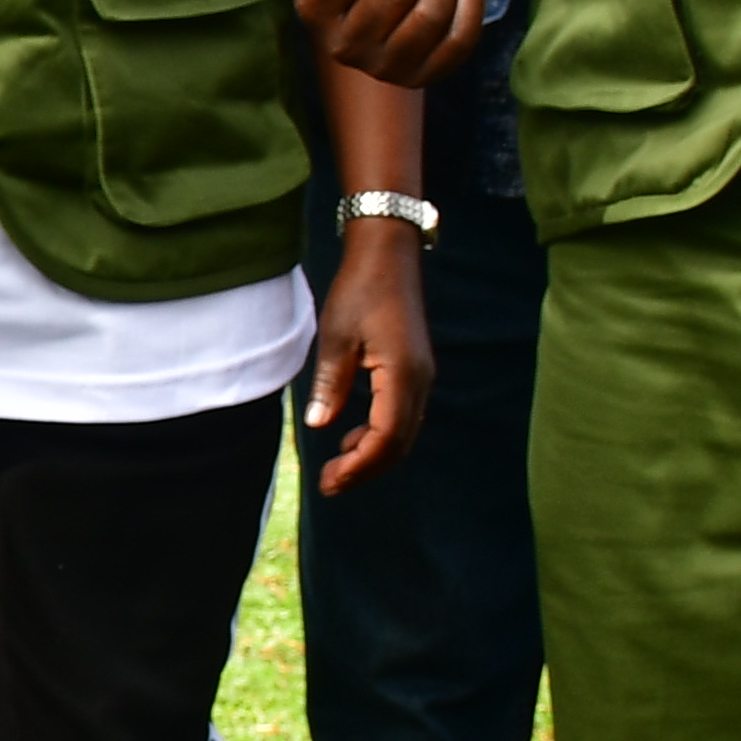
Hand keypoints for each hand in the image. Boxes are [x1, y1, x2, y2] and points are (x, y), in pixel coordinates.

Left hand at [308, 216, 433, 490]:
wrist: (388, 255)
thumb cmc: (359, 289)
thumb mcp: (336, 336)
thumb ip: (330, 383)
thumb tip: (318, 424)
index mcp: (401, 374)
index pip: (386, 437)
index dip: (358, 465)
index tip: (330, 481)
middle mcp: (419, 380)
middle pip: (399, 443)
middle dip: (365, 469)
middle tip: (329, 485)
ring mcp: (422, 376)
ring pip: (403, 432)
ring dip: (372, 454)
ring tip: (336, 467)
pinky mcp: (416, 370)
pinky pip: (403, 416)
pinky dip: (380, 435)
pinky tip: (352, 438)